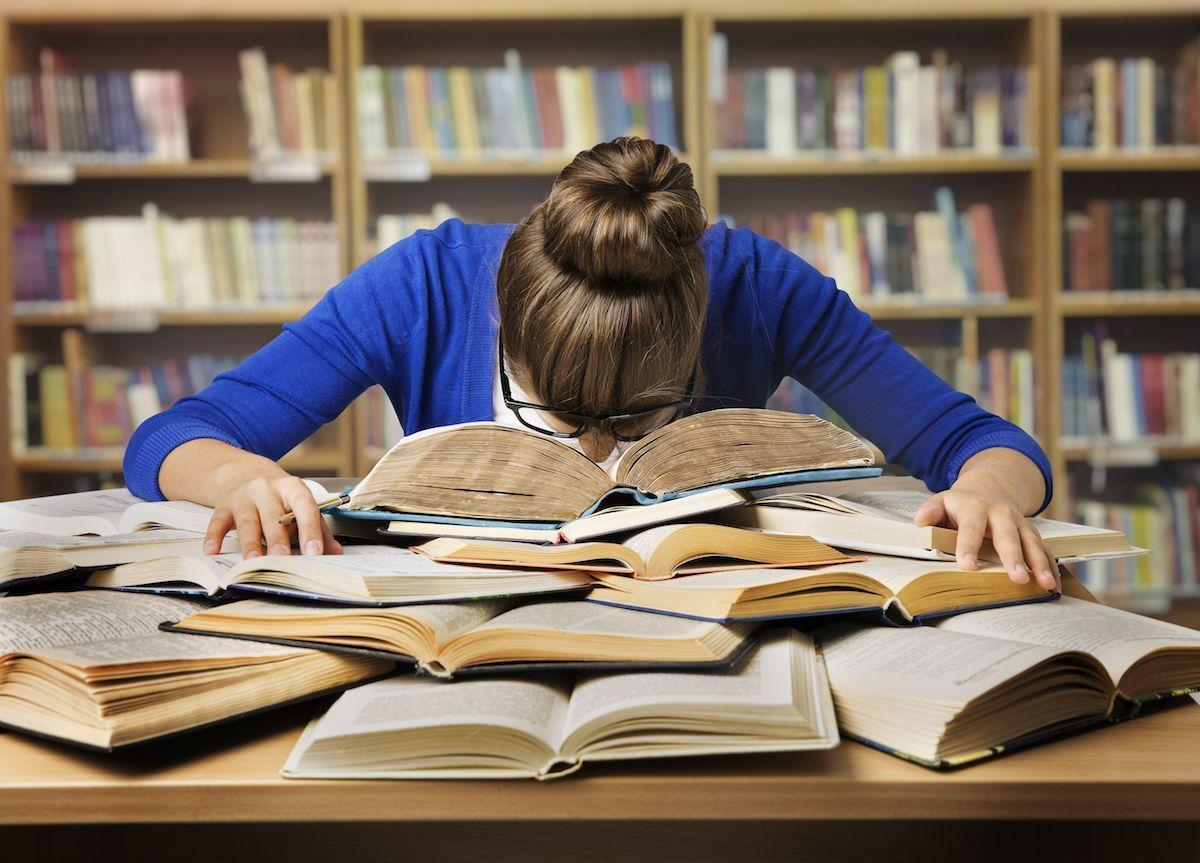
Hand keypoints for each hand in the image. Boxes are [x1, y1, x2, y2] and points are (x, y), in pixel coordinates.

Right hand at [202, 469, 342, 559]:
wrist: (247, 474)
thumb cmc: (281, 499)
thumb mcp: (301, 507)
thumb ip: (319, 529)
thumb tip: (337, 552)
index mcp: (293, 489)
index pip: (305, 507)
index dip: (310, 530)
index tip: (314, 552)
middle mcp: (268, 489)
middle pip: (273, 517)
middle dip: (278, 540)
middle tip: (282, 560)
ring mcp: (244, 496)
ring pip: (247, 522)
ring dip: (250, 543)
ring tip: (253, 562)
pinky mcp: (224, 505)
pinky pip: (217, 521)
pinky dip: (214, 537)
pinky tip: (212, 551)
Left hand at [915, 488, 1056, 590]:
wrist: (990, 488)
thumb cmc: (961, 503)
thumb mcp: (942, 500)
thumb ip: (930, 511)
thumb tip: (920, 522)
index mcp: (975, 508)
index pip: (971, 528)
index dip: (968, 546)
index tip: (967, 566)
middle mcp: (1002, 515)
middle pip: (1008, 536)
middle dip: (1014, 557)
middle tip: (1017, 578)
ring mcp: (1020, 524)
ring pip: (1032, 544)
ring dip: (1040, 564)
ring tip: (1046, 585)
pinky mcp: (1032, 534)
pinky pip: (1044, 550)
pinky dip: (1051, 567)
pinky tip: (1056, 586)